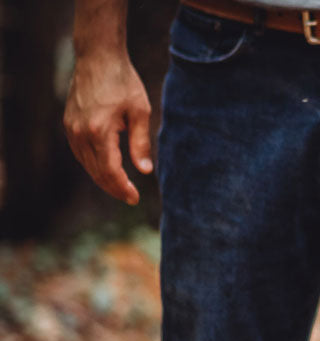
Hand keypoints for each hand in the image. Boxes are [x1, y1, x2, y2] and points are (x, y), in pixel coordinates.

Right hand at [64, 53, 152, 204]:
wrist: (98, 56)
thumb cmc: (123, 82)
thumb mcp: (140, 112)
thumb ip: (141, 143)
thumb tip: (145, 171)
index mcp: (99, 131)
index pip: (110, 171)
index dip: (123, 188)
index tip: (135, 198)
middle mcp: (81, 132)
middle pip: (97, 172)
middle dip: (114, 188)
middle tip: (131, 198)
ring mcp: (71, 128)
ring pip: (87, 165)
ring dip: (103, 179)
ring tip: (121, 188)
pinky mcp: (69, 124)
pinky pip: (81, 154)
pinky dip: (94, 166)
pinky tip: (107, 171)